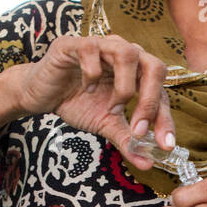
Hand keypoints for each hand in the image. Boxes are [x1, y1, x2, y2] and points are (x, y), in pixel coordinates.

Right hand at [15, 33, 175, 168]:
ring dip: (124, 88)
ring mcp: (102, 45)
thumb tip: (147, 163)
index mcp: (137, 72)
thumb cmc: (77, 102)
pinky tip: (87, 89)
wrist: (41, 95)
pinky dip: (93, 74)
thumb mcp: (105, 124)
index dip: (165, 119)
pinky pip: (92, 51)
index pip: (161, 92)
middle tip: (139, 129)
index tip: (164, 145)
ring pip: (127, 53)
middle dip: (151, 100)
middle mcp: (125, 54)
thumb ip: (127, 140)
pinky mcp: (76, 44)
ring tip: (112, 108)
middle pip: (155, 66)